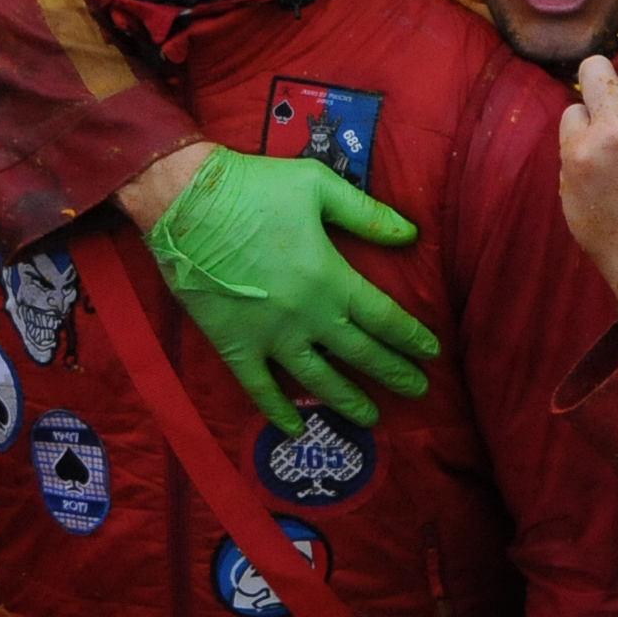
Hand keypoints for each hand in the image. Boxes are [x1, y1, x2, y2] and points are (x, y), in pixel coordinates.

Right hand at [142, 148, 441, 430]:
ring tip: (372, 417)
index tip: (431, 353)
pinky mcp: (234, 346)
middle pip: (361, 354)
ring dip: (349, 401)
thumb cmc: (257, 188)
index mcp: (331, 279)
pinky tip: (296, 428)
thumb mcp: (321, 187)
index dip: (411, 337)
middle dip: (394, 373)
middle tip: (419, 390)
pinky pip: (260, 388)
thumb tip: (412, 235)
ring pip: (318, 380)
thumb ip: (368, 215)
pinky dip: (279, 411)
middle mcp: (307, 317)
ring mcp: (270, 337)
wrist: (186, 201)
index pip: (384, 318)